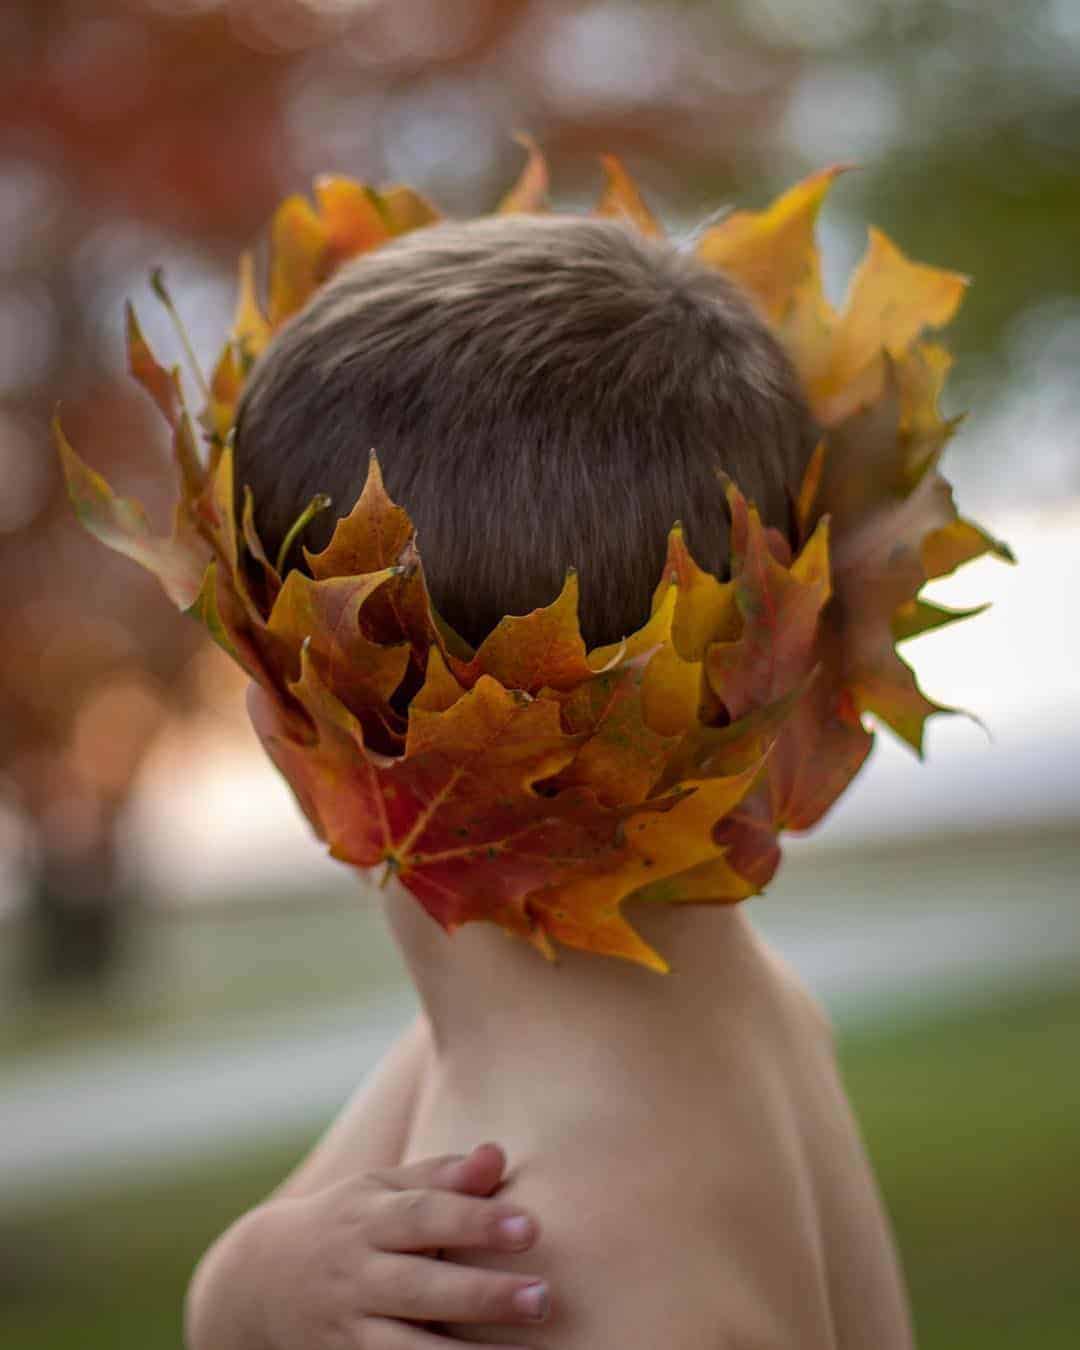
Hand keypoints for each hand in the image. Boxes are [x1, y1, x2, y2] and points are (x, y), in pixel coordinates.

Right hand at [255, 1141, 548, 1348]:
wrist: (259, 1283)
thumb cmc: (349, 1222)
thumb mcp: (382, 1187)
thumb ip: (442, 1175)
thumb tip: (497, 1154)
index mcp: (370, 1218)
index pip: (425, 1215)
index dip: (476, 1220)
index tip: (530, 1227)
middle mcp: (357, 1275)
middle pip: (421, 1287)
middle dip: (482, 1295)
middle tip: (543, 1298)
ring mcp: (349, 1328)